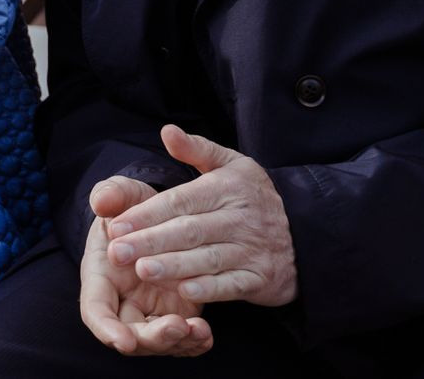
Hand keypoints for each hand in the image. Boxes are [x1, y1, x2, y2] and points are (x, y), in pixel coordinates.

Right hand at [80, 176, 214, 356]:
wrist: (159, 219)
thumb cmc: (134, 209)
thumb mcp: (124, 194)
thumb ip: (112, 193)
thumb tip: (101, 201)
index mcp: (101, 277)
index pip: (96, 311)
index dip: (106, 329)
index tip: (124, 340)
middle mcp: (124, 301)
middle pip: (131, 335)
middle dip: (152, 338)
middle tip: (176, 326)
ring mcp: (151, 311)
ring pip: (159, 342)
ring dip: (178, 342)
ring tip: (199, 330)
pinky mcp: (176, 313)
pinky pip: (183, 339)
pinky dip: (193, 342)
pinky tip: (205, 335)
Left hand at [102, 125, 297, 308]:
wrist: (306, 231)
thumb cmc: (254, 197)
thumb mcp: (232, 165)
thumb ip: (197, 149)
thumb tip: (167, 131)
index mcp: (227, 187)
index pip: (180, 201)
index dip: (147, 214)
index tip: (116, 225)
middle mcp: (240, 218)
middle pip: (189, 230)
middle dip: (150, 241)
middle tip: (116, 252)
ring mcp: (252, 249)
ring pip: (207, 259)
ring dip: (174, 266)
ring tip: (142, 270)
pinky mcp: (262, 278)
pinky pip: (232, 285)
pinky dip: (209, 289)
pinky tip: (184, 292)